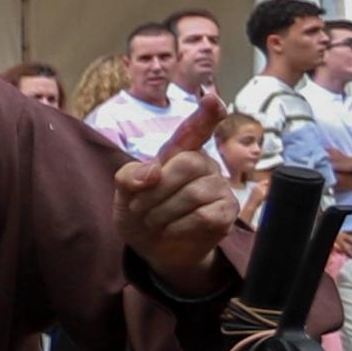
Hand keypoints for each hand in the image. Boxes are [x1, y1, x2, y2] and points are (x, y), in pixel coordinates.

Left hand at [111, 93, 239, 280]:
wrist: (154, 250)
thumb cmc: (141, 215)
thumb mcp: (123, 195)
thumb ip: (129, 176)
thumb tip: (153, 171)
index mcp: (179, 153)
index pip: (195, 129)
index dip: (205, 115)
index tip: (213, 100)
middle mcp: (204, 165)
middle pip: (187, 163)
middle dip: (155, 191)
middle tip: (140, 209)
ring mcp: (220, 187)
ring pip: (194, 192)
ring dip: (163, 213)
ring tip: (155, 222)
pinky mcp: (227, 212)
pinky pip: (203, 216)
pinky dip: (179, 227)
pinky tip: (173, 230)